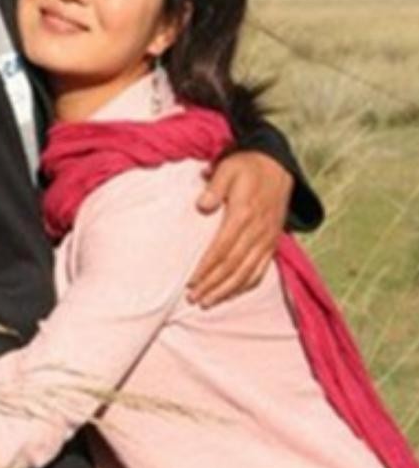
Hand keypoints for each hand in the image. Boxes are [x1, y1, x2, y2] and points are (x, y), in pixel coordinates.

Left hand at [187, 151, 291, 307]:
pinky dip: (246, 285)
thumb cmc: (245, 167)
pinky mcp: (272, 242)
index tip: (191, 281)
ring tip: (208, 302)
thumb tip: (202, 206)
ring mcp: (267, 239)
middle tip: (194, 299)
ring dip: (227, 290)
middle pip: (233, 266)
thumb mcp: (227, 168)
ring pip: (247, 273)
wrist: (276, 165)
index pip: (222, 249)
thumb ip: (215, 187)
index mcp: (243, 214)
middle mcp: (257, 231)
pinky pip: (261, 270)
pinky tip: (232, 293)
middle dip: (213, 285)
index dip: (207, 268)